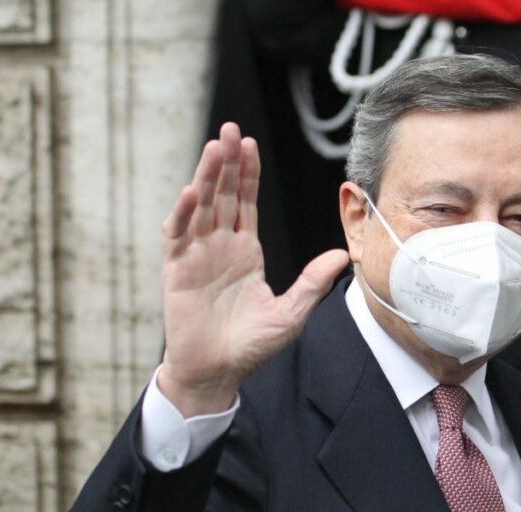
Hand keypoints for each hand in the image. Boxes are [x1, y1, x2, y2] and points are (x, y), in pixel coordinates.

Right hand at [158, 122, 348, 415]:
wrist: (218, 373)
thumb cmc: (251, 346)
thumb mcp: (291, 313)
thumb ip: (312, 283)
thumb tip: (344, 256)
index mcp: (245, 252)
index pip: (244, 203)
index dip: (247, 174)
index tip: (251, 145)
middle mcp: (219, 247)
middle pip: (221, 195)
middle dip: (226, 162)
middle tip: (231, 129)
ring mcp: (196, 256)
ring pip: (199, 207)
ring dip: (205, 177)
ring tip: (214, 147)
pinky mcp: (176, 272)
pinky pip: (178, 237)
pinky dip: (183, 215)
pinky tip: (190, 193)